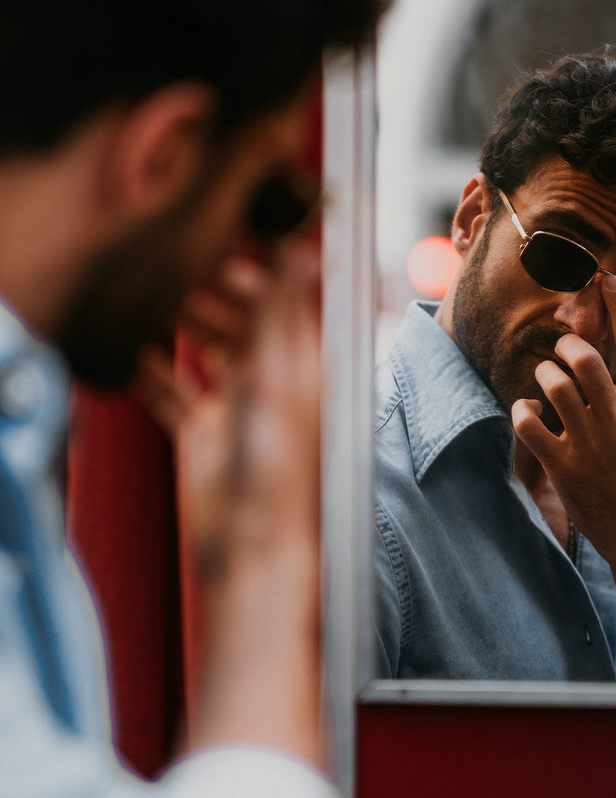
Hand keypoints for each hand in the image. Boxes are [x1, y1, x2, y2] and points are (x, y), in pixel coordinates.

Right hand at [137, 237, 322, 578]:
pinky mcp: (206, 433)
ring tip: (148, 305)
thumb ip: (280, 314)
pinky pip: (174, 392)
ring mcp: (238, 407)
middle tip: (174, 278)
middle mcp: (273, 382)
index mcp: (303, 368)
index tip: (218, 257)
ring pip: (206, 354)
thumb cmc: (279, 470)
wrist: (253, 544)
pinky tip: (129, 356)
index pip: (282, 307)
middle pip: (240, 324)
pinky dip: (152, 375)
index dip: (253, 279)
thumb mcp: (277, 379)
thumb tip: (302, 254)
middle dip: (208, 300)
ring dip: (179, 332)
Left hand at [511, 274, 615, 566]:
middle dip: (566, 345)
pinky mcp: (564, 469)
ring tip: (545, 382)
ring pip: (554, 386)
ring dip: (543, 375)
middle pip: (585, 359)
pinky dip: (522, 411)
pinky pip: (529, 424)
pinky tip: (528, 413)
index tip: (606, 280)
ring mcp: (590, 445)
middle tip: (561, 352)